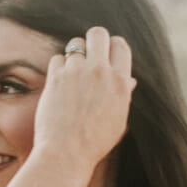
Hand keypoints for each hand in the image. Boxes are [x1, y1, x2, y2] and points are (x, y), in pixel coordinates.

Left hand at [33, 25, 134, 168]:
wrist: (67, 153)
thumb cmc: (94, 142)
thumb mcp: (119, 120)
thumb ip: (124, 96)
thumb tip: (129, 81)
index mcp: (121, 82)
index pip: (120, 45)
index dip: (112, 47)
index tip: (105, 55)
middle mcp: (101, 72)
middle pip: (98, 34)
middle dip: (92, 41)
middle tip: (87, 55)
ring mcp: (78, 72)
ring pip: (75, 45)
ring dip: (73, 57)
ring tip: (71, 75)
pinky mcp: (57, 77)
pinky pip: (57, 59)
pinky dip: (58, 68)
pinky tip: (58, 84)